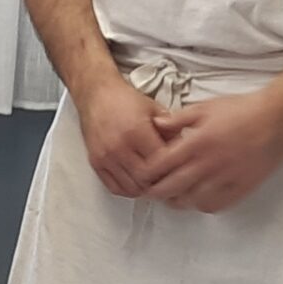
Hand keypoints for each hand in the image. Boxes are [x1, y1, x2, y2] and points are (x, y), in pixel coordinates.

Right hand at [73, 74, 173, 197]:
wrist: (96, 93)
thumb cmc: (123, 99)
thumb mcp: (154, 108)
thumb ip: (171, 129)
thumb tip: (186, 147)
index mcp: (137, 131)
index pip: (161, 162)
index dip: (173, 168)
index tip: (179, 168)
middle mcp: (119, 146)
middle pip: (147, 178)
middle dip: (160, 181)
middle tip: (169, 178)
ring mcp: (106, 156)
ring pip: (132, 187)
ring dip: (145, 187)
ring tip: (154, 181)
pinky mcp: (96, 162)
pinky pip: (114, 187)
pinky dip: (128, 190)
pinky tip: (136, 182)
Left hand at [135, 91, 282, 212]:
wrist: (277, 119)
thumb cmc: (241, 110)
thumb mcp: (204, 107)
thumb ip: (177, 119)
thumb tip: (156, 125)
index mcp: (197, 143)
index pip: (162, 165)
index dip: (148, 173)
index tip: (142, 175)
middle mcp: (209, 164)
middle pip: (172, 188)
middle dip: (156, 192)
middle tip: (150, 192)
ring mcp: (226, 178)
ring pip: (192, 201)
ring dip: (178, 201)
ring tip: (172, 197)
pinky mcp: (242, 187)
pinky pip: (216, 205)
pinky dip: (203, 205)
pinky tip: (198, 199)